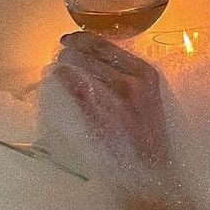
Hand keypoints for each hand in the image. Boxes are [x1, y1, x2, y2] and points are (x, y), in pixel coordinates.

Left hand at [51, 32, 171, 168]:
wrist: (152, 171)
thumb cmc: (148, 136)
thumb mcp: (149, 99)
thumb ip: (130, 79)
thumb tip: (99, 62)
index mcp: (146, 74)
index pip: (109, 46)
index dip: (85, 38)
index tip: (71, 39)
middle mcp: (134, 82)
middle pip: (93, 54)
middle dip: (71, 49)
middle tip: (60, 52)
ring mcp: (117, 101)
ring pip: (83, 68)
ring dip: (66, 62)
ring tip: (57, 65)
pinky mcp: (102, 118)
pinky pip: (77, 91)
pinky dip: (64, 79)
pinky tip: (57, 77)